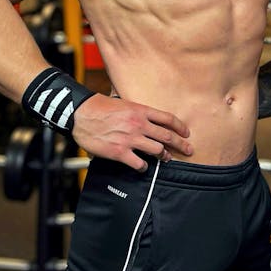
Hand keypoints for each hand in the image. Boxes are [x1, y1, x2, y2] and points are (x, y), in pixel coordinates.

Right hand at [72, 93, 191, 170]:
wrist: (81, 114)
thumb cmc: (100, 107)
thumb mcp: (123, 103)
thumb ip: (137, 111)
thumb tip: (147, 118)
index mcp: (141, 110)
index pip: (168, 118)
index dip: (181, 127)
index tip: (186, 133)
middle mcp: (139, 124)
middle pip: (167, 136)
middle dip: (181, 145)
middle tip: (188, 150)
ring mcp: (130, 139)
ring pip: (157, 150)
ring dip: (164, 156)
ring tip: (166, 159)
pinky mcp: (120, 152)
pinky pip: (139, 163)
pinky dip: (143, 167)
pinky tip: (143, 167)